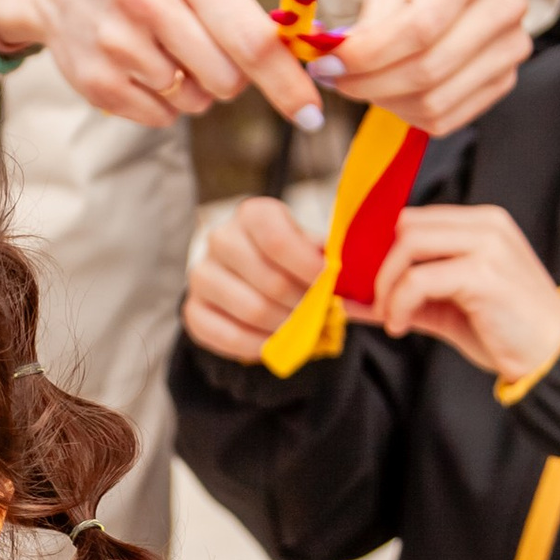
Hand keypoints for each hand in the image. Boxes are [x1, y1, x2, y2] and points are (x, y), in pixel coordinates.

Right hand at [0, 0, 322, 131]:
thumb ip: (240, 6)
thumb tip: (295, 63)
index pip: (252, 40)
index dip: (288, 82)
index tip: (313, 113)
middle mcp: (148, 1)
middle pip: (228, 80)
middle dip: (231, 77)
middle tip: (205, 48)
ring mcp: (117, 44)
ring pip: (195, 101)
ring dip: (193, 87)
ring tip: (163, 50)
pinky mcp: (96, 81)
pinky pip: (161, 117)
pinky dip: (163, 102)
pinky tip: (140, 67)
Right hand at [182, 196, 329, 360]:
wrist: (253, 279)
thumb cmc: (291, 261)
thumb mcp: (313, 251)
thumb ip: (335, 264)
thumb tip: (367, 296)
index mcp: (253, 214)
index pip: (276, 238)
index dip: (306, 266)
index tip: (327, 282)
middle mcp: (220, 238)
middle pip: (268, 279)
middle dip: (302, 303)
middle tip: (318, 312)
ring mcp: (201, 275)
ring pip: (250, 309)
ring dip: (285, 326)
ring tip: (301, 328)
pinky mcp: (193, 310)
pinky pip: (228, 336)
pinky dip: (260, 345)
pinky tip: (276, 342)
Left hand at [328, 0, 532, 132]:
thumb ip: (371, 13)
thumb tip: (341, 60)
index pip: (420, 27)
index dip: (368, 54)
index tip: (326, 62)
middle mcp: (506, 6)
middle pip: (428, 69)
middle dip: (367, 83)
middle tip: (331, 76)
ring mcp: (512, 46)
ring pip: (435, 102)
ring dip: (384, 101)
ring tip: (358, 80)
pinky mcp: (505, 78)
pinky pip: (447, 118)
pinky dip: (407, 113)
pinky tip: (388, 90)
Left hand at [367, 204, 559, 385]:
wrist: (556, 358)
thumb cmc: (508, 333)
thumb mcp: (447, 309)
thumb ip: (403, 297)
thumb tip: (350, 299)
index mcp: (482, 225)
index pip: (414, 218)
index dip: (380, 248)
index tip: (364, 281)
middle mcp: (486, 226)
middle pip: (406, 225)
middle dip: (377, 265)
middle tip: (374, 301)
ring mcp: (487, 246)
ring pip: (408, 244)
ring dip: (386, 286)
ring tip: (391, 317)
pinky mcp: (484, 274)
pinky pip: (419, 279)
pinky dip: (399, 304)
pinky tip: (401, 326)